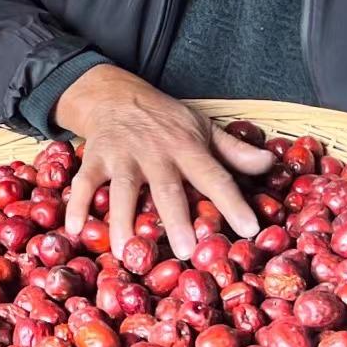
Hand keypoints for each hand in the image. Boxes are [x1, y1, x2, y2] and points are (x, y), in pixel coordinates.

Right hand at [55, 64, 276, 258]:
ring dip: (124, 220)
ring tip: (127, 251)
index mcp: (187, 147)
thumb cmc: (165, 120)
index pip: (214, 176)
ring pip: (124, 191)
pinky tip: (75, 229)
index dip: (232, 202)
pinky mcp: (94, 159)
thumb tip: (271, 164)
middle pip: (167, 188)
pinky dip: (77, 205)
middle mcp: (155, 152)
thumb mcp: (202, 127)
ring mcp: (122, 156)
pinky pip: (84, 183)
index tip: (250, 229)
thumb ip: (233, 150)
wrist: (115, 94)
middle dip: (176, 219)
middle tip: (186, 251)